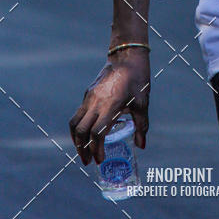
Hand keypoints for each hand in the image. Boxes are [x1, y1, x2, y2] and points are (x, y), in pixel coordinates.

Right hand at [68, 50, 149, 164]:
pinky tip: (87, 132)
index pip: (97, 133)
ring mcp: (89, 97)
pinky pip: (78, 113)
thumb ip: (142, 125)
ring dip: (76, 139)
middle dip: (82, 149)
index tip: (99, 160)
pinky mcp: (88, 93)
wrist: (127, 56)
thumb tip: (141, 145)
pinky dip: (79, 127)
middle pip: (81, 131)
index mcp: (110, 105)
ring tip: (83, 151)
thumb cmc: (138, 79)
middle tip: (88, 161)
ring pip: (75, 122)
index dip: (96, 149)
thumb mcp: (143, 103)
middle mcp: (95, 102)